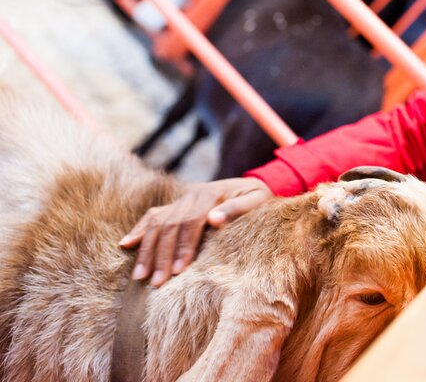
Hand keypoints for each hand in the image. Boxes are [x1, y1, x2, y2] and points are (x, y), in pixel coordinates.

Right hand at [119, 177, 273, 286]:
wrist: (256, 183)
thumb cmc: (259, 198)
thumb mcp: (257, 199)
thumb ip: (238, 208)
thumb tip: (214, 220)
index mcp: (210, 195)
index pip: (191, 222)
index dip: (183, 247)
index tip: (177, 271)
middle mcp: (191, 196)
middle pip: (170, 226)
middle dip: (161, 255)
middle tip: (155, 282)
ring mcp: (182, 199)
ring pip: (157, 224)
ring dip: (147, 250)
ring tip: (140, 276)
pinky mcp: (177, 205)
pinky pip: (153, 217)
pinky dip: (138, 230)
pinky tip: (125, 245)